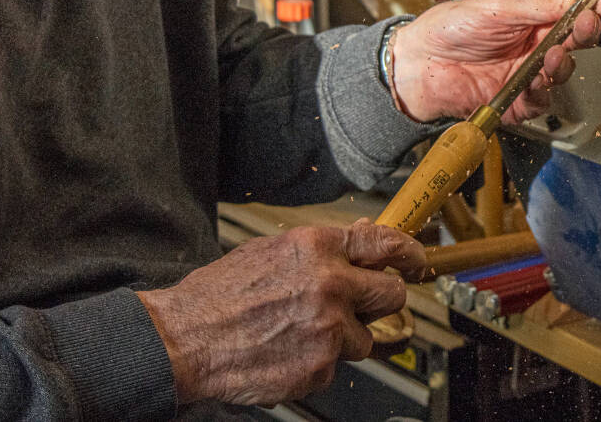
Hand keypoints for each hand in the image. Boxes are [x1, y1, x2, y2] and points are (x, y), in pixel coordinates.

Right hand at [137, 220, 425, 405]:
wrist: (183, 339)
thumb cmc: (221, 295)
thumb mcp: (274, 251)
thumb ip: (326, 247)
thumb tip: (367, 235)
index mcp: (318, 248)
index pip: (386, 243)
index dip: (410, 253)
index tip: (417, 261)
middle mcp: (331, 284)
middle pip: (392, 294)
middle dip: (380, 301)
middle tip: (360, 306)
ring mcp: (329, 328)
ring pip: (365, 336)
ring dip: (342, 337)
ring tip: (300, 332)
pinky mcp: (320, 366)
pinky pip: (336, 365)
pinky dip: (317, 362)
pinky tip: (287, 351)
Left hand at [388, 0, 600, 123]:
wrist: (416, 67)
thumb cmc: (449, 28)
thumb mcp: (497, 7)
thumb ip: (540, 1)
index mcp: (535, 12)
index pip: (576, 6)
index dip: (599, 2)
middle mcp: (537, 41)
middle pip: (578, 38)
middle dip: (587, 31)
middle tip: (587, 24)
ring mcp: (529, 70)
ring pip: (565, 71)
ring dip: (562, 63)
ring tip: (551, 54)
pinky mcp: (519, 99)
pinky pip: (542, 100)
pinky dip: (540, 92)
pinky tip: (530, 82)